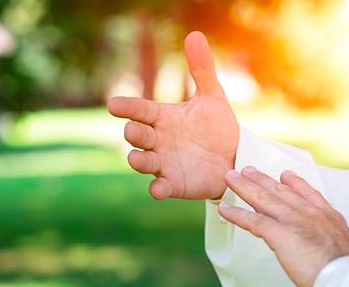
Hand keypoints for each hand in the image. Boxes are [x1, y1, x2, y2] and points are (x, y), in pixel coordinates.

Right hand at [108, 31, 238, 199]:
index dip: (128, 107)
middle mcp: (158, 140)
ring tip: (136, 158)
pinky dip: (157, 189)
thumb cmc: (218, 127)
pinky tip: (158, 190)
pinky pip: (161, 187)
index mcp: (163, 118)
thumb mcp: (212, 97)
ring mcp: (164, 163)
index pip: (141, 110)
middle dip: (134, 133)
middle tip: (133, 130)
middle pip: (138, 135)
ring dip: (138, 161)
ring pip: (143, 162)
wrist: (234, 157)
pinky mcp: (174, 184)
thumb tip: (195, 34)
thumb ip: (202, 70)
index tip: (114, 105)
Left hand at [218, 166, 348, 286]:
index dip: (296, 183)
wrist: (348, 276)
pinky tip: (224, 209)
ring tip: (230, 178)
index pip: (309, 195)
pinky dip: (236, 214)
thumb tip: (335, 258)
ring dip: (244, 187)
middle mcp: (311, 213)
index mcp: (329, 218)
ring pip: (264, 199)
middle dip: (263, 179)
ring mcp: (294, 220)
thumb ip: (337, 249)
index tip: (286, 175)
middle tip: (248, 169)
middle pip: (281, 191)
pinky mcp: (280, 233)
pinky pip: (253, 220)